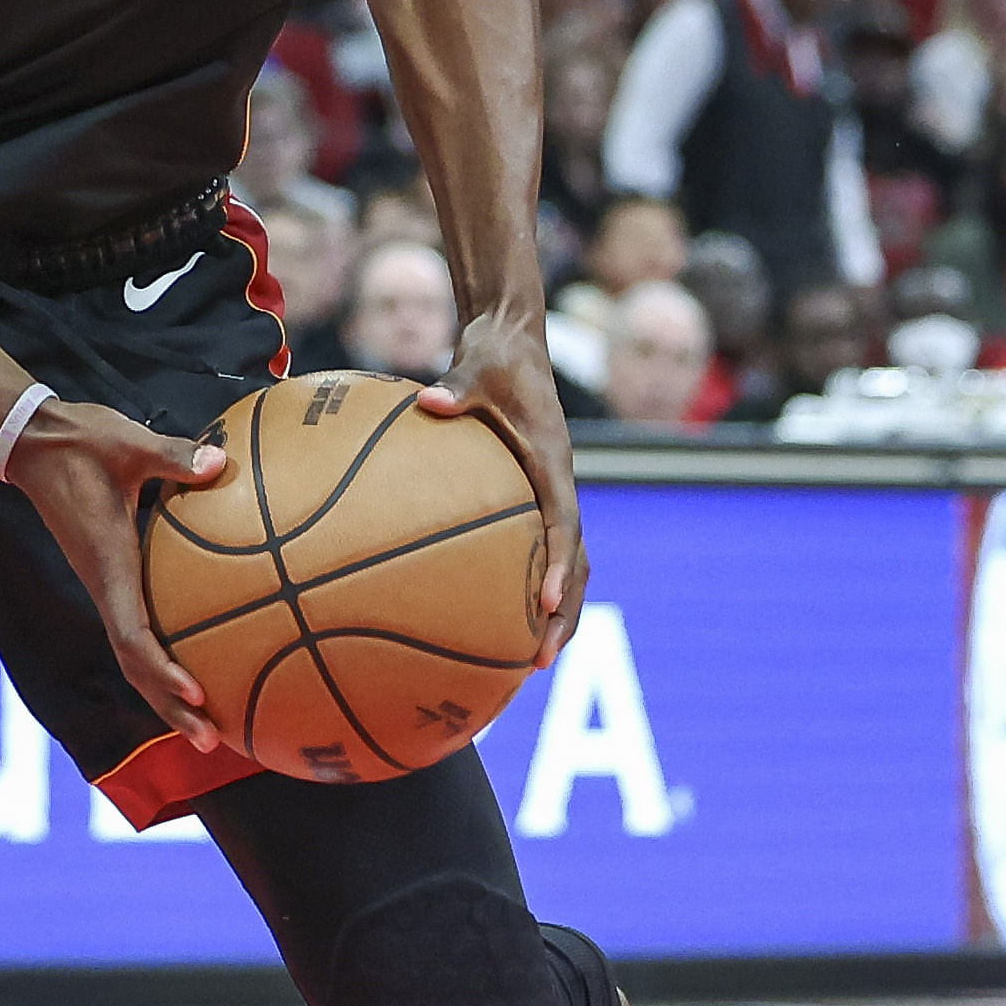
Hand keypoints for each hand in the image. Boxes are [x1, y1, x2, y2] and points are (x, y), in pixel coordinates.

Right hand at [6, 400, 231, 748]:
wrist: (33, 442)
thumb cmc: (81, 442)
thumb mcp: (129, 443)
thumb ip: (173, 456)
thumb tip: (220, 462)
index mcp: (109, 565)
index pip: (133, 634)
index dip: (163, 670)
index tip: (196, 694)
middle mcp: (105, 585)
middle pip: (134, 665)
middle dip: (169, 706)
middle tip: (211, 740)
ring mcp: (105, 585)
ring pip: (133, 654)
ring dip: (165, 693)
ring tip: (208, 726)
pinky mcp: (110, 576)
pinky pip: (136, 630)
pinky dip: (163, 660)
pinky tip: (197, 666)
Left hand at [418, 310, 589, 666]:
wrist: (514, 344)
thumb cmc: (495, 358)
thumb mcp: (477, 367)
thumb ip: (457, 387)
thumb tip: (428, 400)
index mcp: (552, 460)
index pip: (563, 521)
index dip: (558, 564)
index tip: (546, 603)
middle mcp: (560, 483)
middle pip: (577, 561)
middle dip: (566, 612)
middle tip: (542, 659)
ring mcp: (552, 494)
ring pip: (570, 564)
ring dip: (560, 611)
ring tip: (535, 661)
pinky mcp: (537, 497)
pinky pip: (543, 550)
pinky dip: (535, 586)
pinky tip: (503, 620)